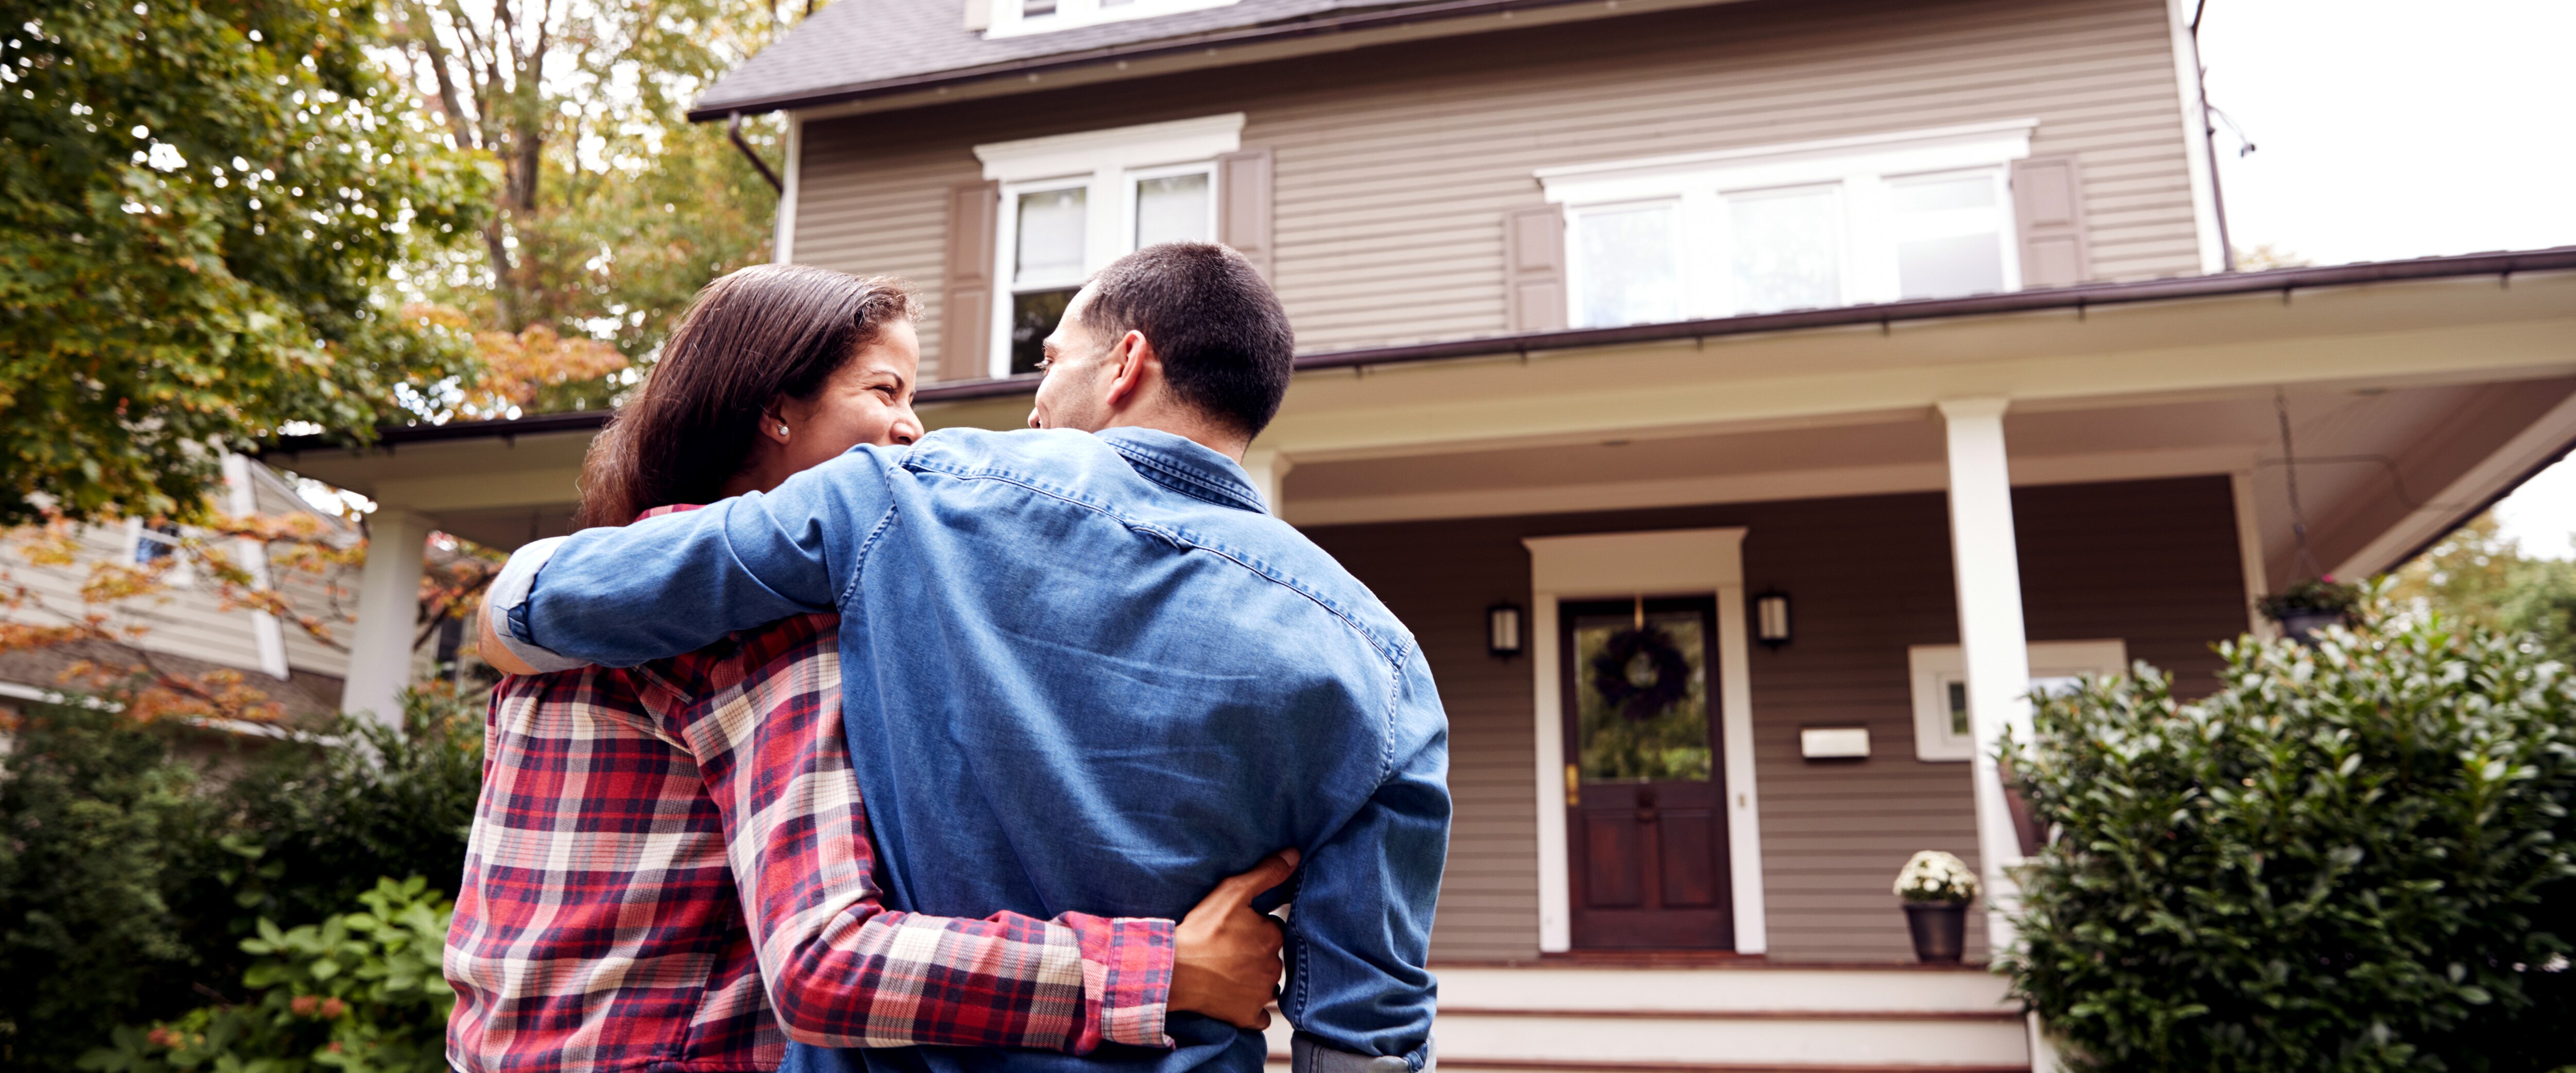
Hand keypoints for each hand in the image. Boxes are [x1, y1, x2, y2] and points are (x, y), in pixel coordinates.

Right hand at [1168, 848, 1297, 1030]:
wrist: (1174, 971)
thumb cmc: (1201, 931)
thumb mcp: (1232, 892)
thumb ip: (1266, 874)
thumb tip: (1294, 855)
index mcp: (1272, 937)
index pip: (1273, 930)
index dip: (1256, 928)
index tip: (1236, 929)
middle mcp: (1273, 967)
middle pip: (1270, 957)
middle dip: (1256, 954)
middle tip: (1229, 950)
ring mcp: (1261, 994)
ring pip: (1267, 985)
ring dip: (1255, 980)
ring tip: (1229, 972)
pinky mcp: (1248, 1015)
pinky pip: (1259, 1015)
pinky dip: (1251, 1008)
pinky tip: (1234, 997)